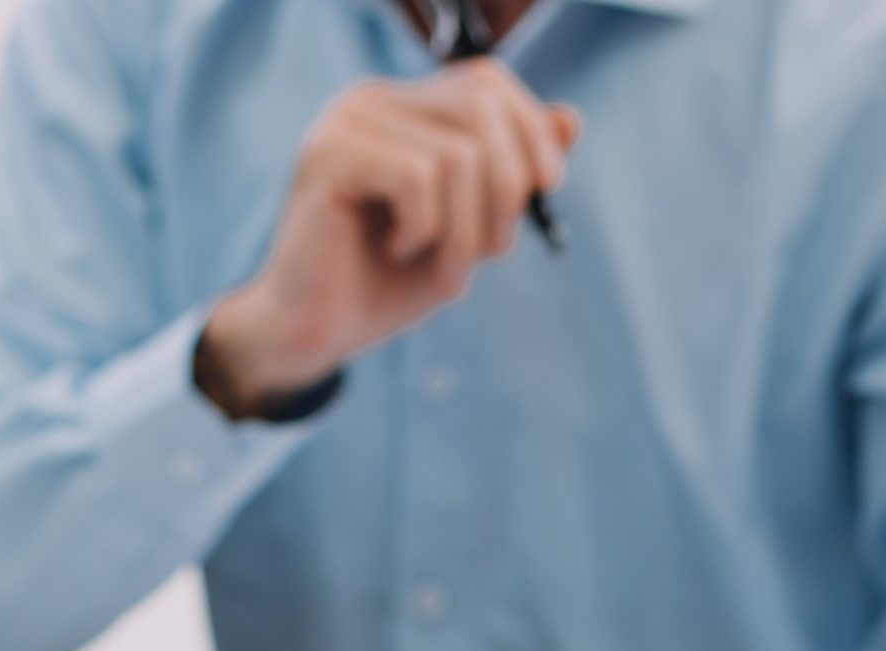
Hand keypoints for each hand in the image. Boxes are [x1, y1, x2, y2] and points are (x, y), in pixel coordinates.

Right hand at [196, 60, 579, 416]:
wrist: (314, 333)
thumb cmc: (386, 282)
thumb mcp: (468, 227)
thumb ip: (512, 175)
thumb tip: (571, 120)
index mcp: (403, 108)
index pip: (486, 81)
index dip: (530, 128)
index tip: (548, 188)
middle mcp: (371, 101)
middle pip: (480, 106)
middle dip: (507, 185)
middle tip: (494, 250)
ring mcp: (346, 123)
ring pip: (457, 155)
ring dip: (466, 232)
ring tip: (443, 273)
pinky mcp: (328, 155)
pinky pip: (418, 177)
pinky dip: (426, 230)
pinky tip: (398, 252)